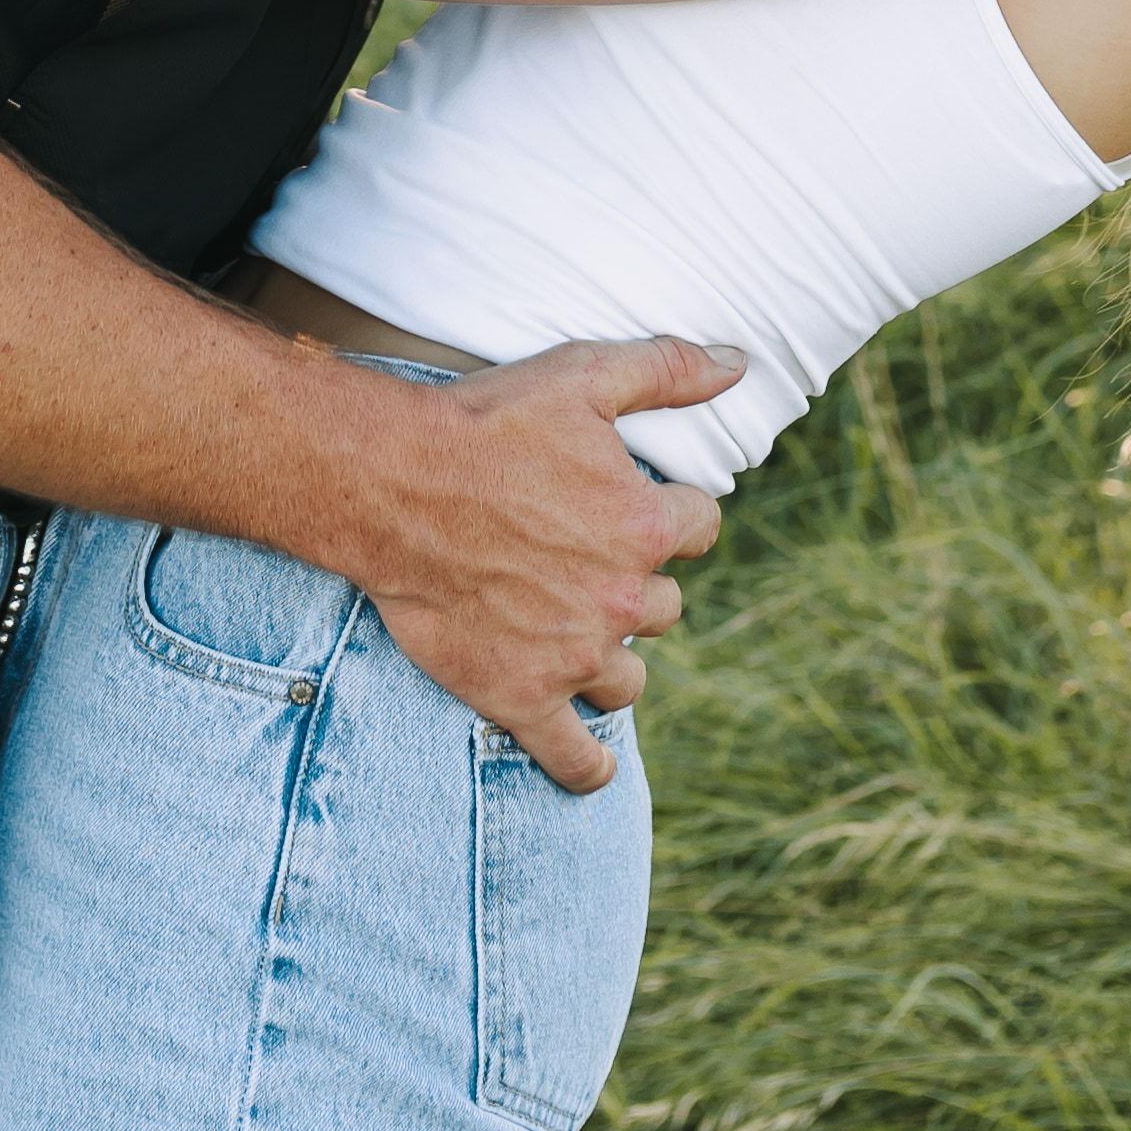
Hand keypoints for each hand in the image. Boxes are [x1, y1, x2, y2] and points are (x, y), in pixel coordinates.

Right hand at [330, 335, 740, 792]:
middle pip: (665, 605)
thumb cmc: (484, 423)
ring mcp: (574, 654)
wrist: (388, 486)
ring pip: (630, 676)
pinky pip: (576, 757)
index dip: (670, 514)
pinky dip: (589, 767)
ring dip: (614, 659)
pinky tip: (593, 765)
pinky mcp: (522, 697)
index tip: (635, 508)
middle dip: (635, 584)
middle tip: (583, 563)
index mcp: (645, 523)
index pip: (699, 528)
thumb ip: (670, 369)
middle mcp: (621, 595)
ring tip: (579, 637)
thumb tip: (742, 363)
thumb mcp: (583, 375)